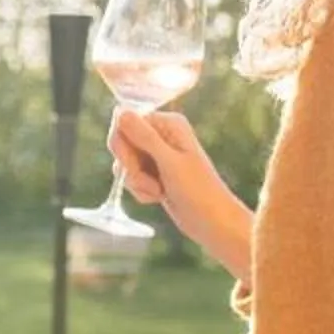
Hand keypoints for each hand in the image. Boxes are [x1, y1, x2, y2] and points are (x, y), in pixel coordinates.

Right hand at [108, 111, 253, 283]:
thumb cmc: (198, 191)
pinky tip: (158, 198)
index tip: (133, 167)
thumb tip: (120, 111)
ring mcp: (158, 154)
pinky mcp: (155, 173)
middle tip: (151, 183)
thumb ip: (144, 137)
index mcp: (168, 123)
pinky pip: (132, 177)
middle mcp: (162, 134)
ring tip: (158, 192)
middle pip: (122, 143)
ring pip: (125, 163)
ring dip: (137, 182)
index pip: (124, 123)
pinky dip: (140, 190)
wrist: (213, 222)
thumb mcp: (169, 163)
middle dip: (131, 167)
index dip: (124, 147)